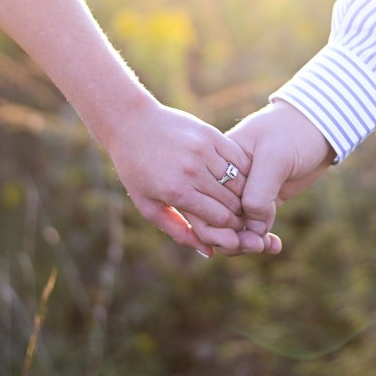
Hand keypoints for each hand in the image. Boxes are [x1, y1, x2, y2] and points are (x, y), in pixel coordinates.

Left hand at [103, 98, 254, 256]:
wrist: (131, 123)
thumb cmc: (137, 169)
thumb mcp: (148, 205)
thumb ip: (178, 230)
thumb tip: (210, 251)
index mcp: (176, 191)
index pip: (220, 218)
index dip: (231, 228)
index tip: (233, 230)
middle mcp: (192, 171)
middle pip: (232, 201)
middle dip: (239, 214)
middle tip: (242, 218)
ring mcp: (203, 150)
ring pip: (239, 180)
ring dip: (243, 194)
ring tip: (241, 200)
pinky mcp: (210, 134)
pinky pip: (238, 158)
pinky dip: (243, 171)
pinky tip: (239, 178)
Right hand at [224, 100, 334, 253]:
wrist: (320, 127)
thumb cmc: (294, 132)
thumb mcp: (275, 157)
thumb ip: (259, 191)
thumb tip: (251, 227)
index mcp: (219, 162)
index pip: (206, 201)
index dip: (217, 227)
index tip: (239, 239)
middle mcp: (228, 180)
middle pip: (216, 219)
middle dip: (232, 239)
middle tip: (257, 246)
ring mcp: (245, 191)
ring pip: (234, 227)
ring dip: (247, 242)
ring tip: (267, 246)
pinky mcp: (263, 200)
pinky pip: (253, 226)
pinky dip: (261, 238)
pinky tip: (275, 245)